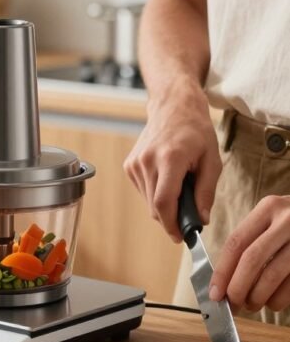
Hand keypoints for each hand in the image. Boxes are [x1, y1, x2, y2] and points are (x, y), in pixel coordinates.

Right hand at [123, 82, 221, 241]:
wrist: (173, 106)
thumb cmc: (196, 131)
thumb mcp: (211, 160)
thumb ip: (206, 192)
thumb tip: (201, 220)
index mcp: (169, 159)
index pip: (164, 202)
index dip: (172, 224)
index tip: (181, 236)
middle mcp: (147, 161)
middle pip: (155, 206)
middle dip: (172, 218)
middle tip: (188, 216)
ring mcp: (135, 163)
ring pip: (148, 201)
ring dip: (164, 205)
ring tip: (180, 187)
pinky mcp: (130, 165)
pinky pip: (143, 191)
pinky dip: (156, 193)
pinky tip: (167, 179)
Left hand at [210, 196, 289, 312]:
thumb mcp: (274, 219)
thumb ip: (251, 241)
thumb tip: (224, 280)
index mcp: (269, 208)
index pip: (236, 242)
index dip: (222, 271)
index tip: (215, 292)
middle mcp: (287, 220)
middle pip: (252, 259)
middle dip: (237, 287)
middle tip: (232, 304)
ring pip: (272, 275)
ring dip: (257, 297)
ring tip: (252, 304)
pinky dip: (278, 300)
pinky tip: (273, 303)